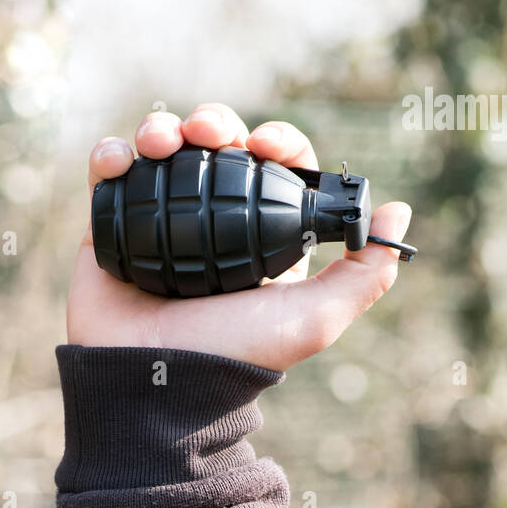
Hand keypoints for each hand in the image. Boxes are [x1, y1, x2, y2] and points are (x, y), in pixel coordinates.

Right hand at [67, 102, 412, 372]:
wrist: (154, 385)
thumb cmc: (233, 357)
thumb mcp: (312, 320)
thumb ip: (363, 274)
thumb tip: (397, 212)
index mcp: (261, 237)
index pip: (276, 166)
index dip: (277, 142)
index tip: (267, 146)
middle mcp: (211, 223)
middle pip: (218, 146)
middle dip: (217, 122)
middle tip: (209, 133)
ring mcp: (157, 222)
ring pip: (164, 150)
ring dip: (162, 129)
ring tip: (161, 143)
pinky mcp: (109, 228)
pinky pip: (109, 176)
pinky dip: (111, 156)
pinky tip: (120, 161)